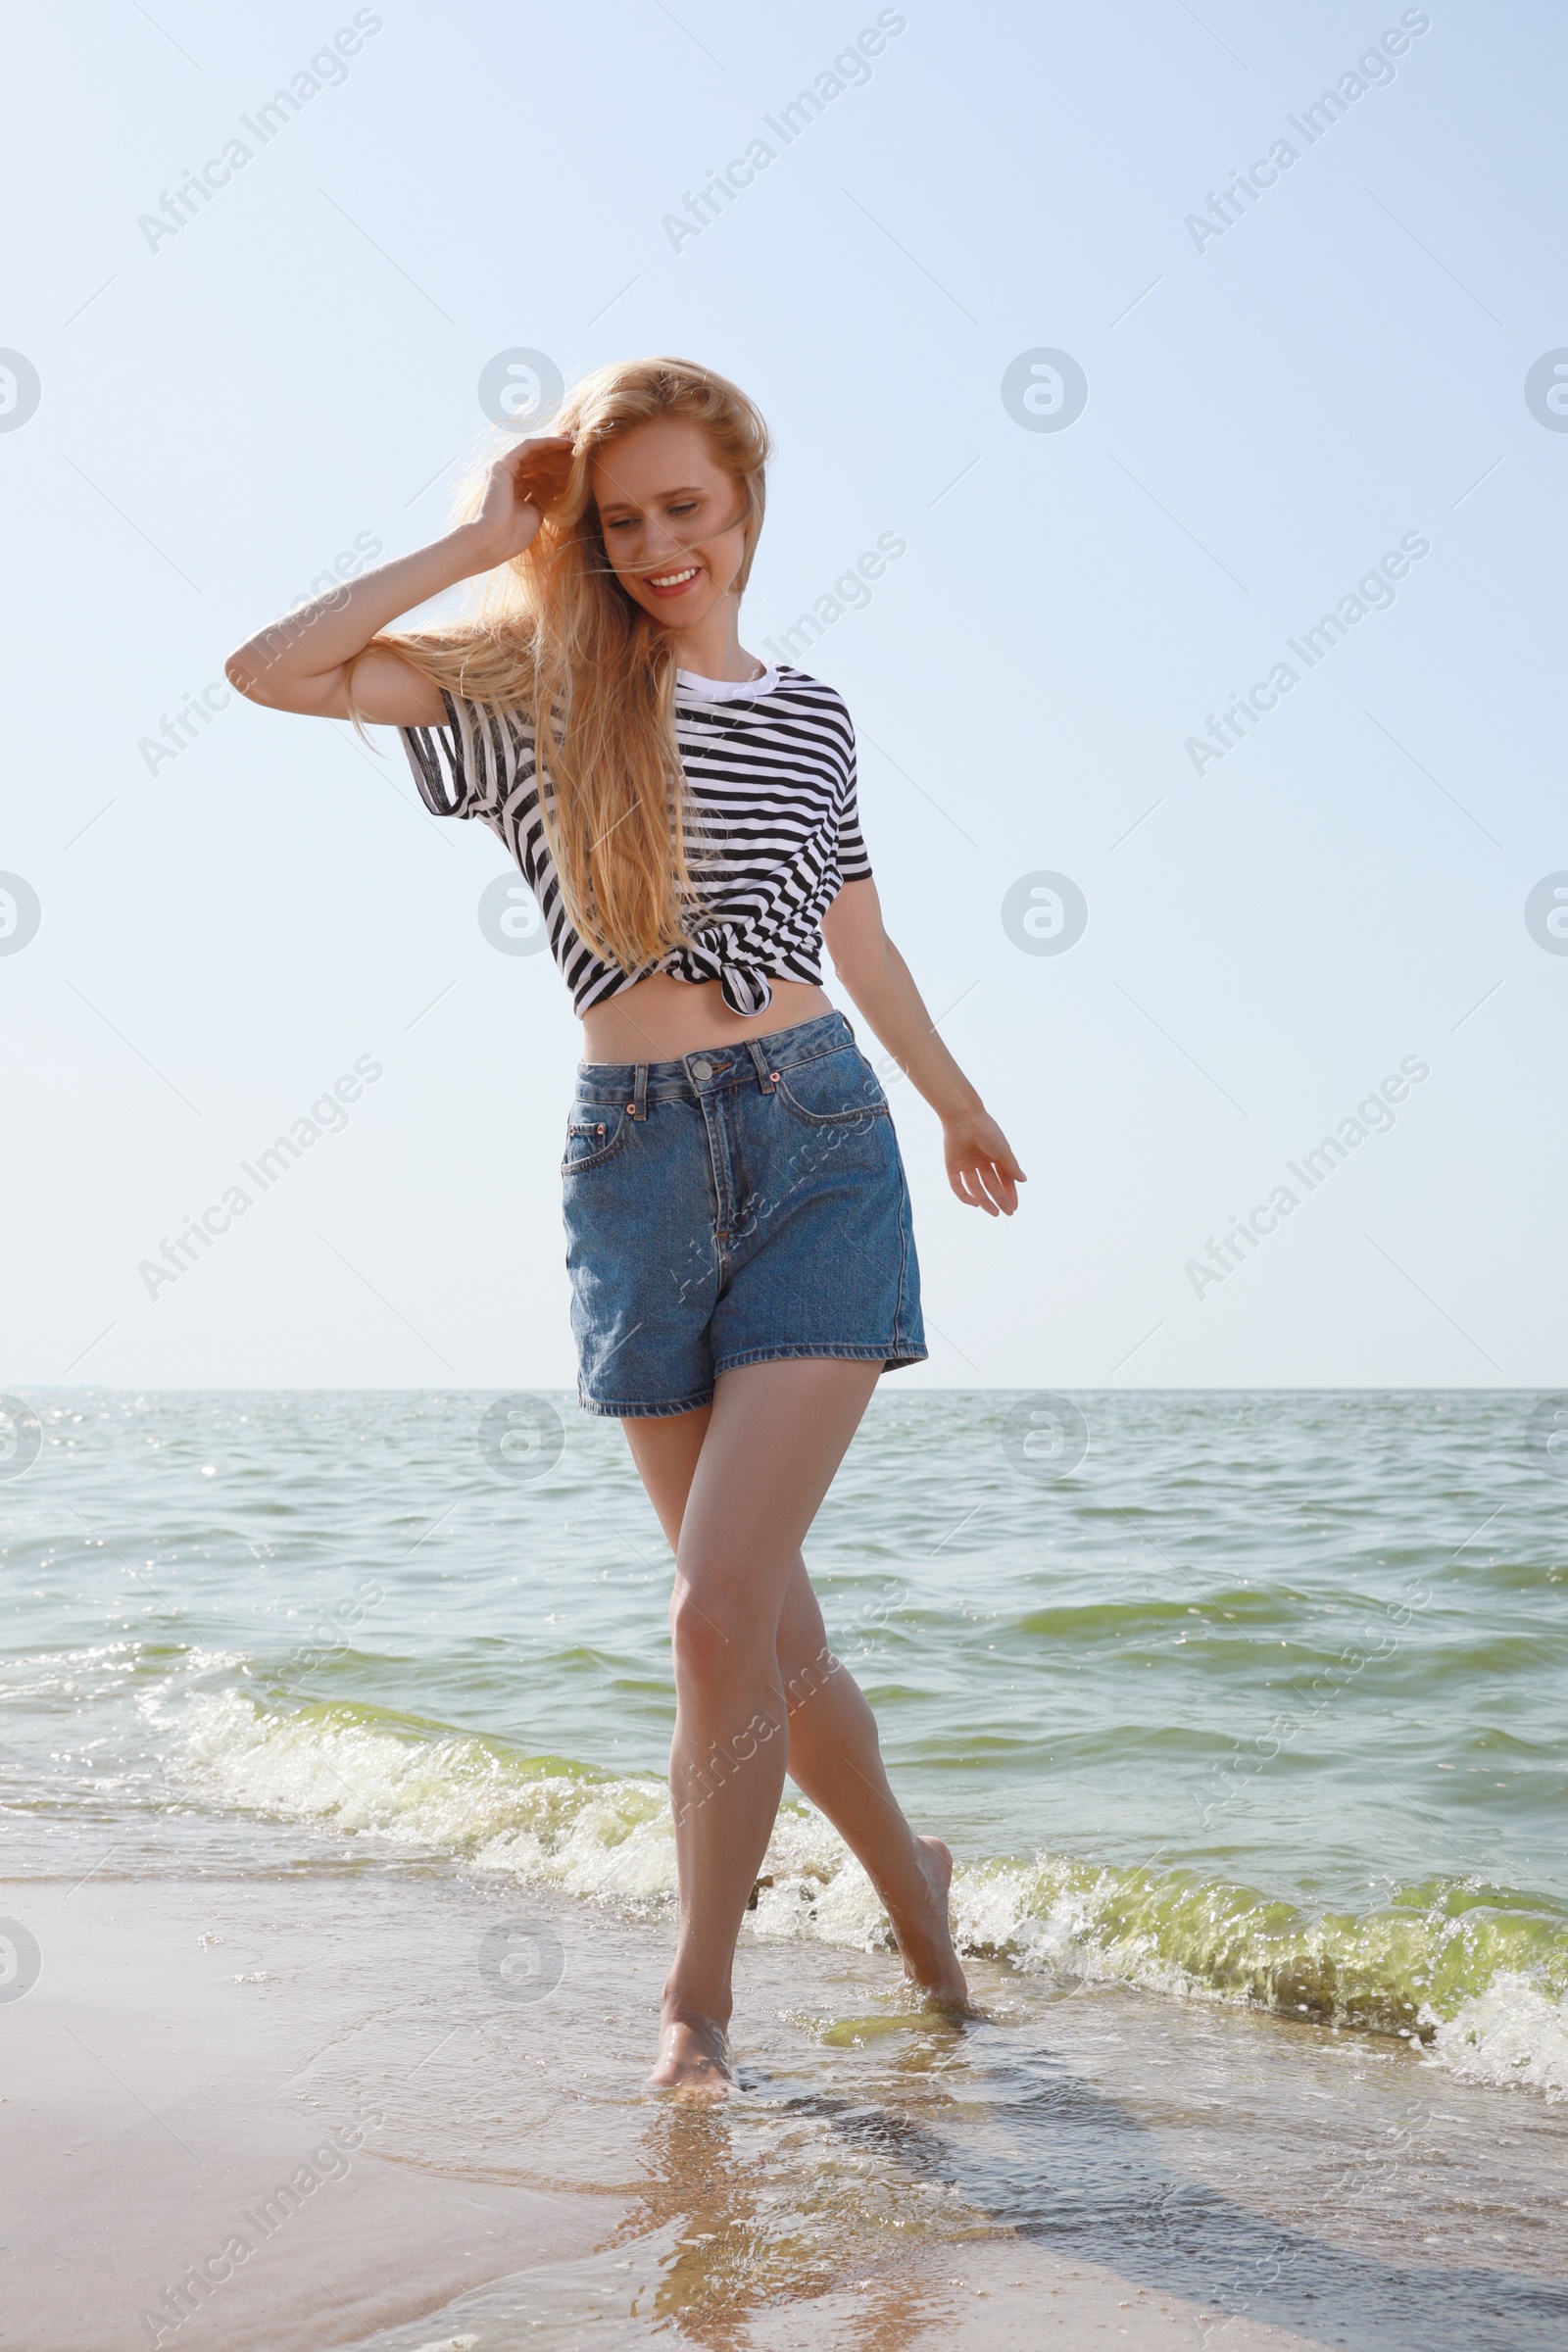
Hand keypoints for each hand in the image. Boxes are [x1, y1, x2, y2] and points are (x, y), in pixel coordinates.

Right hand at [470, 434, 574, 564]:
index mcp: (514, 490)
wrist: (495, 540)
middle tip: (577, 447)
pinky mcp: (504, 463)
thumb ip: (543, 500)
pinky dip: (546, 443)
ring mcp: (504, 469)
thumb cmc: (513, 535)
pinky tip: (563, 443)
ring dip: (553, 445)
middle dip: (556, 453)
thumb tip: (557, 491)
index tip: (575, 465)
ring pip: (533, 451)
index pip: (537, 474)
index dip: (556, 468)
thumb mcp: (536, 515)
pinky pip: (528, 447)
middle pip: (535, 460)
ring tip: (573, 442)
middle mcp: (507, 477)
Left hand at [943, 1108, 1024, 1215]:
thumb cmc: (987, 1131)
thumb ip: (1012, 1167)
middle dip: (1000, 1199)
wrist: (964, 1118)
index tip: (1015, 1206)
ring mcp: (966, 1164)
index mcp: (994, 1155)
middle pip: (991, 1184)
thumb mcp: (1003, 1151)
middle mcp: (980, 1161)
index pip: (1004, 1178)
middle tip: (1007, 1213)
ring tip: (994, 1212)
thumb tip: (1024, 1180)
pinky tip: (976, 1203)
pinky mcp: (952, 1166)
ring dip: (985, 1201)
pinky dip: (966, 1196)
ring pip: (976, 1188)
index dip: (1010, 1192)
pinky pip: (958, 1186)